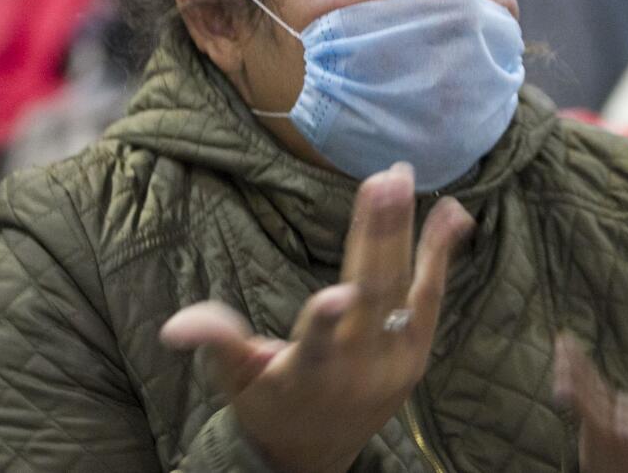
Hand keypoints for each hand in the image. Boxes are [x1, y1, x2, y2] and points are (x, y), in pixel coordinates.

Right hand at [159, 163, 474, 472]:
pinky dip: (440, 255)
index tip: (336, 293)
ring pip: (406, 291)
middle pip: (372, 296)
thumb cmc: (270, 403)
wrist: (317, 453)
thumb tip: (175, 327)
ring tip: (406, 181)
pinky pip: (432, 298)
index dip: (324, 322)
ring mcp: (395, 360)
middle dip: (378, 236)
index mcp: (308, 375)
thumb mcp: (235, 380)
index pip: (316, 347)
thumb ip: (217, 343)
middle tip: (384, 181)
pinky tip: (451, 213)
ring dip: (410, 234)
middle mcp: (359, 368)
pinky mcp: (417, 352)